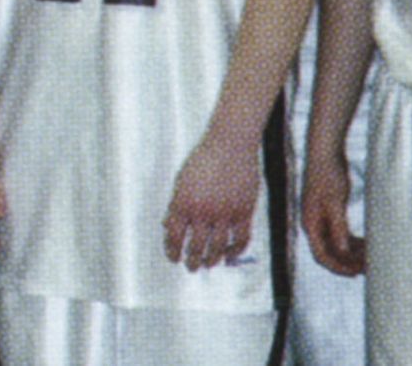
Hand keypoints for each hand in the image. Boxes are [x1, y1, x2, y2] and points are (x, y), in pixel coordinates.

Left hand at [163, 132, 258, 270]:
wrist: (230, 145)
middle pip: (195, 246)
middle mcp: (202, 211)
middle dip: (192, 260)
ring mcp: (224, 212)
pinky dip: (235, 250)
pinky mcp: (243, 211)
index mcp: (183, 202)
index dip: (172, 250)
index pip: (174, 235)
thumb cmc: (204, 160)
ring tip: (209, 264)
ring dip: (212, 260)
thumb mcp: (182, 180)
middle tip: (191, 267)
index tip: (173, 257)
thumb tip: (168, 225)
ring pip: (217, 247)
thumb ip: (176, 204)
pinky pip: (241, 239)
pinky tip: (229, 254)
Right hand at [302, 154, 365, 275]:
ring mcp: (321, 219)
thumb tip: (343, 252)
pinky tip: (368, 243)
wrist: (325, 153)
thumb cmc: (328, 176)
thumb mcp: (335, 203)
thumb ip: (338, 229)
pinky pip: (341, 234)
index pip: (322, 256)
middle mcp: (313, 225)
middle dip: (349, 262)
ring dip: (353, 253)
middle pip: (330, 253)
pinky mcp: (330, 212)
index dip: (339, 268)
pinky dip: (354, 241)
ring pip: (337, 245)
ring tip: (373, 256)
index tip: (358, 273)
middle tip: (370, 267)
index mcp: (310, 224)